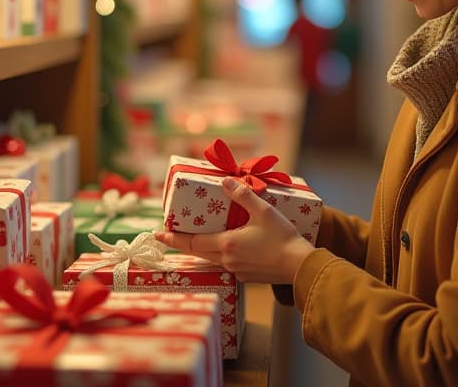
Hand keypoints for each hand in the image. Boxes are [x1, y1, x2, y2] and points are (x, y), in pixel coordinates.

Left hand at [155, 177, 315, 284]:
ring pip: (211, 259)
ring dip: (200, 250)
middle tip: (167, 236)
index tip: (158, 233)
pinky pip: (226, 265)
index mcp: (226, 244)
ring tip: (193, 241)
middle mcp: (227, 259)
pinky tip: (224, 249)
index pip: (192, 241)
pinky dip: (219, 256)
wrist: (299, 266)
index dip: (174, 237)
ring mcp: (236, 270)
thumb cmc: (282, 237)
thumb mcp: (263, 211)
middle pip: (197, 252)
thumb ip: (242, 195)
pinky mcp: (247, 276)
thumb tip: (225, 180)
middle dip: (181, 244)